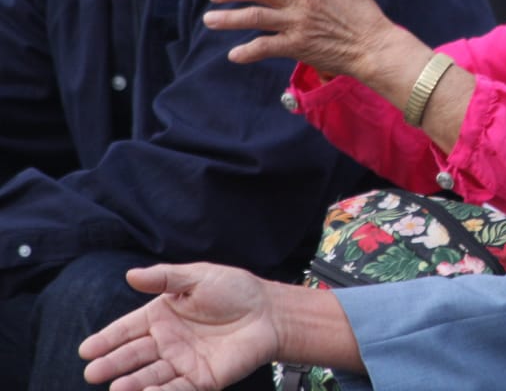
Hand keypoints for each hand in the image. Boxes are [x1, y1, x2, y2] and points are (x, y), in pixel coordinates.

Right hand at [79, 263, 277, 390]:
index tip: (86, 350)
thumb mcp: (198, 277)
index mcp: (162, 316)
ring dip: (134, 382)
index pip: (127, 330)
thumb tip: (131, 274)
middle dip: (114, 364)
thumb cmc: (235, 290)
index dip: (107, 339)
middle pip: (135, 355)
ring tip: (117, 388)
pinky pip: (179, 389)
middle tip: (93, 373)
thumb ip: (165, 278)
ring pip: (152, 375)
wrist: (270, 311)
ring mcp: (183, 362)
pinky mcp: (203, 379)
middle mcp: (168, 342)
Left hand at [204, 0, 393, 76]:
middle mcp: (302, 1)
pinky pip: (267, 47)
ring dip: (229, 18)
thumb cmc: (364, 12)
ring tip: (209, 19)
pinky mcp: (298, 47)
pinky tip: (233, 54)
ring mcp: (298, 24)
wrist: (374, 47)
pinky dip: (248, 51)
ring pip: (256, 17)